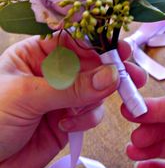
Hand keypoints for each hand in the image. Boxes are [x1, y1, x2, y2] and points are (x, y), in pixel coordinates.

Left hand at [0, 32, 146, 167]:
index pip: (73, 41)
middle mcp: (52, 73)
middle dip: (111, 70)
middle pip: (90, 65)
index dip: (98, 43)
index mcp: (35, 55)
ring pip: (95, 89)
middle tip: (133, 76)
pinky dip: (88, 118)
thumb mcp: (27, 96)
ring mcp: (62, 96)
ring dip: (101, 97)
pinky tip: (69, 125)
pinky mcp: (68, 119)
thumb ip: (71, 87)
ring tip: (90, 110)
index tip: (121, 49)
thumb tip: (111, 76)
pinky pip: (91, 113)